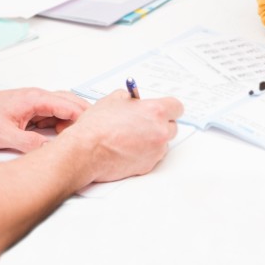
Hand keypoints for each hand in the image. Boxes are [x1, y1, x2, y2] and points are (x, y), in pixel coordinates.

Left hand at [0, 88, 89, 152]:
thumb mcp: (4, 136)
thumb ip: (29, 144)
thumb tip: (50, 150)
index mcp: (35, 99)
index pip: (69, 106)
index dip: (84, 120)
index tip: (94, 133)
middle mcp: (37, 97)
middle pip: (71, 103)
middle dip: (84, 119)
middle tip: (91, 137)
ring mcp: (35, 101)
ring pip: (64, 108)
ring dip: (72, 122)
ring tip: (77, 139)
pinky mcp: (32, 108)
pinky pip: (54, 113)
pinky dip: (61, 123)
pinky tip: (60, 136)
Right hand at [59, 90, 182, 182]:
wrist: (87, 150)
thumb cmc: (97, 126)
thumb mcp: (113, 99)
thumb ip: (130, 98)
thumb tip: (135, 101)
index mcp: (155, 111)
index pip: (177, 107)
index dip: (168, 107)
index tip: (162, 109)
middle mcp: (160, 131)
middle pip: (172, 126)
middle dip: (160, 124)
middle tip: (144, 122)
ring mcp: (155, 151)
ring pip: (162, 143)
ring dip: (152, 139)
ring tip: (131, 137)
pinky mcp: (148, 165)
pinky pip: (152, 156)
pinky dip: (144, 152)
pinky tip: (128, 148)